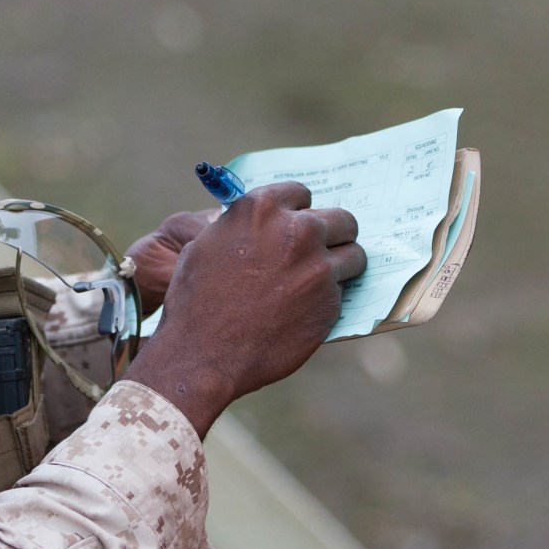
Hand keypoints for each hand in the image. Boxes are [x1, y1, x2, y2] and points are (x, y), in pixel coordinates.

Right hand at [126, 182, 365, 435]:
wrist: (203, 355)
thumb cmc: (195, 301)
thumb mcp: (206, 245)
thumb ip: (241, 227)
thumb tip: (262, 226)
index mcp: (262, 209)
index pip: (301, 194)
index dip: (299, 211)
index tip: (298, 225)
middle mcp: (297, 231)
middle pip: (341, 220)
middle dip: (334, 234)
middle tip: (323, 252)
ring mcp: (318, 267)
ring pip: (353, 255)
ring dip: (341, 266)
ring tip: (321, 282)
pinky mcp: (331, 302)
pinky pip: (343, 292)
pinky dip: (329, 299)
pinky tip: (305, 311)